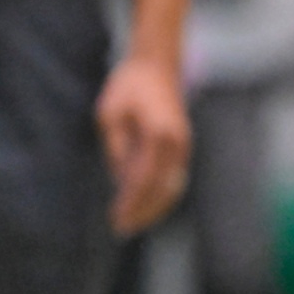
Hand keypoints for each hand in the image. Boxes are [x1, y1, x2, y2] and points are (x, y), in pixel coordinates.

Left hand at [96, 55, 189, 236]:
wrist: (156, 65)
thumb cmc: (128, 86)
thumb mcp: (110, 115)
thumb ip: (117, 149)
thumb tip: (121, 182)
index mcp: (159, 136)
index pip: (143, 180)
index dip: (129, 204)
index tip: (115, 219)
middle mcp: (177, 144)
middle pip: (161, 190)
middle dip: (142, 212)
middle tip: (121, 229)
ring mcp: (184, 146)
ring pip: (172, 188)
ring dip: (154, 208)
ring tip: (132, 223)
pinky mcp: (183, 146)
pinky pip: (174, 178)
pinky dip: (161, 195)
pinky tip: (144, 206)